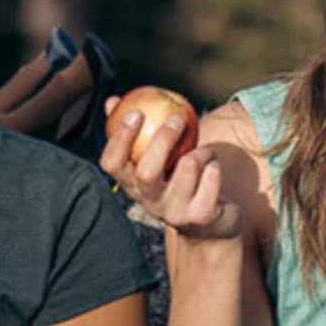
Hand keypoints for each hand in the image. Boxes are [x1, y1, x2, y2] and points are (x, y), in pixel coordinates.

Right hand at [99, 97, 240, 241]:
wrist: (209, 225)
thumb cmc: (178, 180)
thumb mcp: (156, 159)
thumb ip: (134, 131)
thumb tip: (111, 101)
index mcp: (133, 186)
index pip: (112, 164)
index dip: (120, 138)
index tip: (137, 112)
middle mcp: (149, 202)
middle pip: (147, 172)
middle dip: (163, 140)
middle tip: (176, 119)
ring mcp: (175, 212)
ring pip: (187, 168)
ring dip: (201, 152)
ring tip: (204, 152)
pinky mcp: (201, 215)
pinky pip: (211, 176)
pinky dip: (214, 165)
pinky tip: (213, 167)